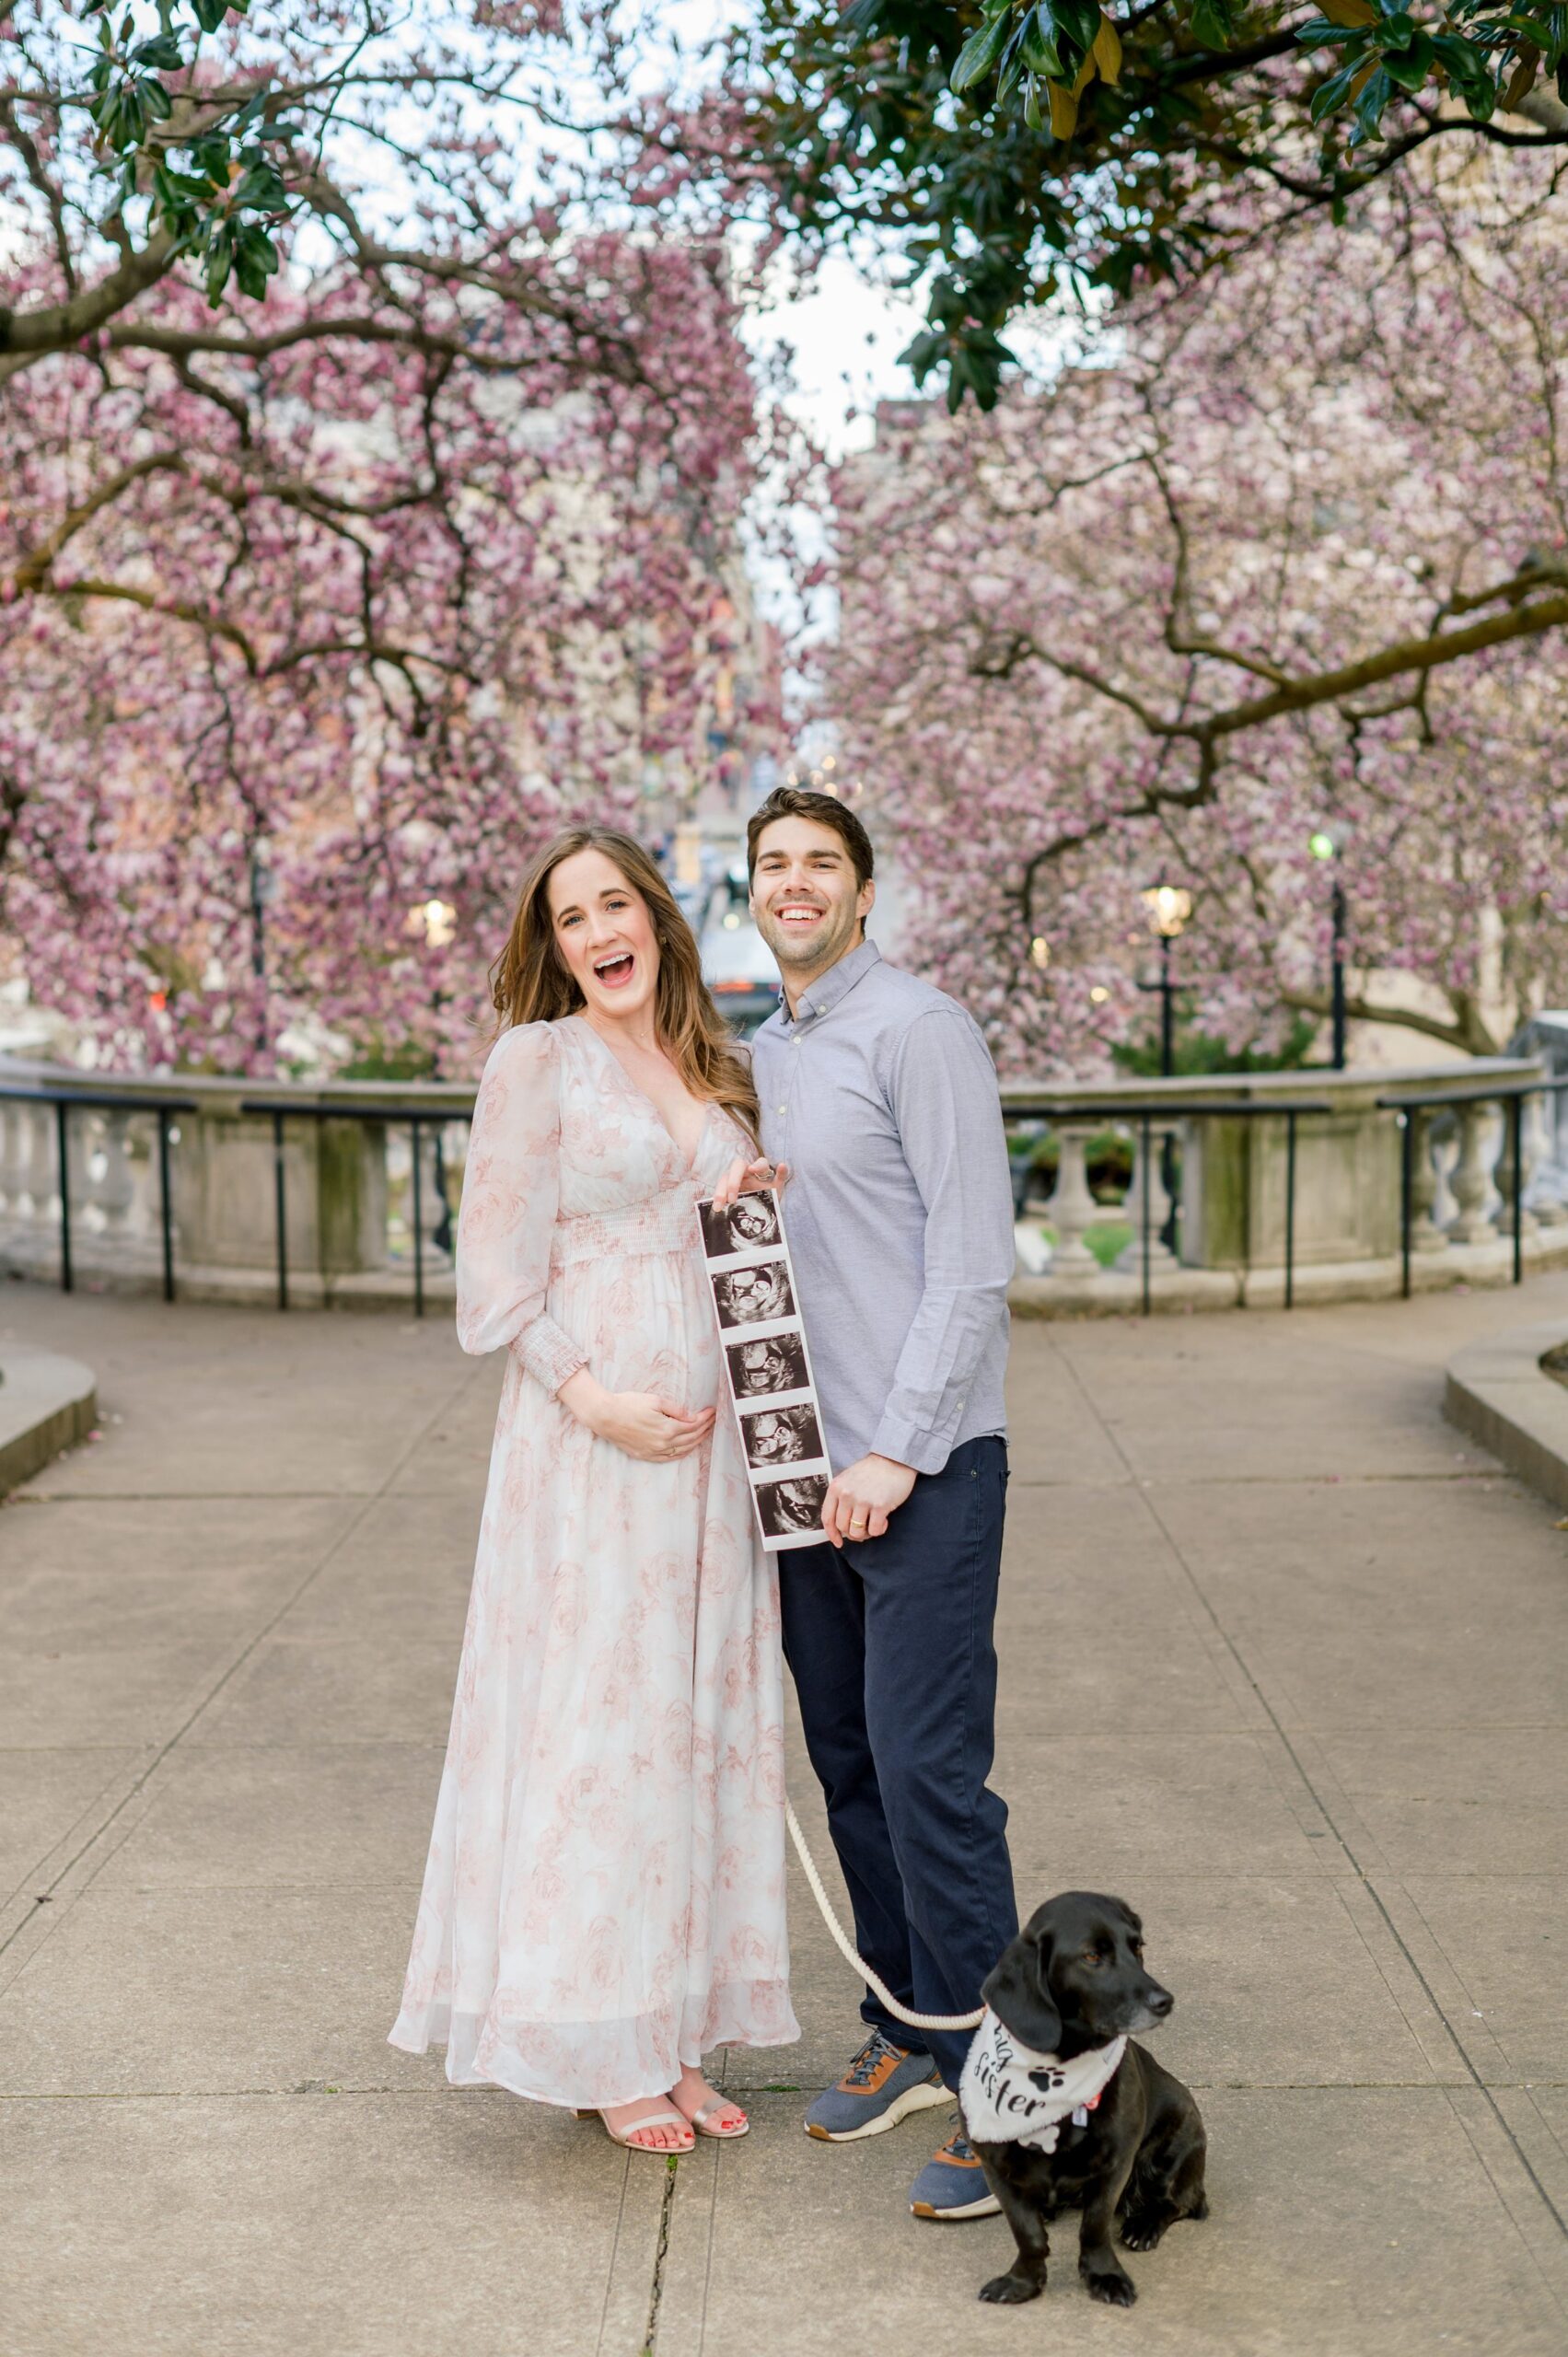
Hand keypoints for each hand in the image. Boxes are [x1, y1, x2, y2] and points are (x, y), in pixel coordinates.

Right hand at [557, 1372, 715, 1462]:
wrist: (605, 1416)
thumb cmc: (628, 1404)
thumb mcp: (655, 1400)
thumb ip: (676, 1410)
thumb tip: (691, 1416)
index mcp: (667, 1429)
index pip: (693, 1425)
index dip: (704, 1418)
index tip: (711, 1411)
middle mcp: (663, 1443)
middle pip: (691, 1438)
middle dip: (704, 1428)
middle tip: (712, 1420)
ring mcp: (654, 1451)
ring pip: (682, 1449)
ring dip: (696, 1441)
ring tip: (704, 1432)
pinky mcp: (645, 1455)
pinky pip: (669, 1458)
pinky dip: (682, 1453)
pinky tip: (687, 1448)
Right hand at [710, 1153, 789, 1211]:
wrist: (760, 1212)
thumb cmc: (768, 1197)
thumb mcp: (776, 1190)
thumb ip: (781, 1177)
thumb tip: (783, 1164)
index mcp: (759, 1169)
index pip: (761, 1163)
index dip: (757, 1165)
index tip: (753, 1171)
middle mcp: (745, 1171)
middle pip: (737, 1167)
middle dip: (733, 1181)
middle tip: (732, 1198)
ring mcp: (733, 1179)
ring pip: (724, 1178)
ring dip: (721, 1192)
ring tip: (719, 1207)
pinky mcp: (725, 1189)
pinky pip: (718, 1190)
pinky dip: (716, 1198)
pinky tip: (715, 1207)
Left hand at [822, 1454, 916, 1547]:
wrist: (895, 1460)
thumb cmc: (872, 1471)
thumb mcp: (848, 1480)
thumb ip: (840, 1498)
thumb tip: (840, 1526)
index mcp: (836, 1488)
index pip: (827, 1518)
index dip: (832, 1534)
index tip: (838, 1542)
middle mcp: (847, 1494)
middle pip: (842, 1527)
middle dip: (853, 1533)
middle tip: (863, 1528)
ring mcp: (862, 1500)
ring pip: (857, 1533)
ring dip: (866, 1533)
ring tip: (873, 1523)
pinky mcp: (879, 1506)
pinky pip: (874, 1531)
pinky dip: (879, 1530)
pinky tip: (884, 1521)